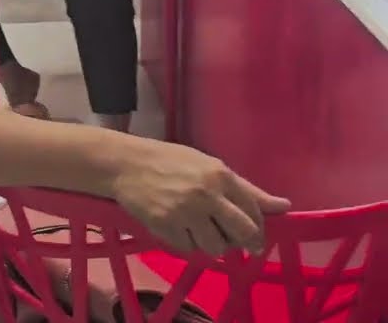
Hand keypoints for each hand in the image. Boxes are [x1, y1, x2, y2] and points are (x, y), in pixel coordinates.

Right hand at [111, 140, 290, 256]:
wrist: (125, 163)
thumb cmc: (170, 161)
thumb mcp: (209, 166)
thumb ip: (246, 189)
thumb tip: (284, 207)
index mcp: (220, 176)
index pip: (253, 212)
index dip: (258, 229)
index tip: (254, 239)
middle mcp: (206, 195)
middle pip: (241, 234)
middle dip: (244, 244)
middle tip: (237, 245)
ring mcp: (184, 212)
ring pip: (215, 247)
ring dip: (212, 245)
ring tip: (200, 231)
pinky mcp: (164, 225)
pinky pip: (187, 248)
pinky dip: (186, 244)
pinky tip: (178, 229)